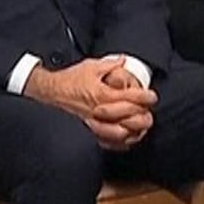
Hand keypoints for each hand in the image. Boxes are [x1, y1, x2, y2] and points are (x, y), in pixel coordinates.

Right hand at [28, 57, 157, 150]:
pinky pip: (107, 142)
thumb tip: (124, 61)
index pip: (130, 98)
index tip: (152, 97)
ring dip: (134, 130)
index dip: (144, 97)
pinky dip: (119, 142)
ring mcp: (94, 124)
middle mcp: (99, 111)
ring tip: (141, 126)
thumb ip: (110, 64)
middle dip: (143, 114)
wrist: (50, 92)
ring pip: (120, 134)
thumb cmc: (69, 80)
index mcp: (101, 94)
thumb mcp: (90, 66)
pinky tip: (127, 138)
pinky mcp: (89, 131)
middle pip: (128, 117)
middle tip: (150, 110)